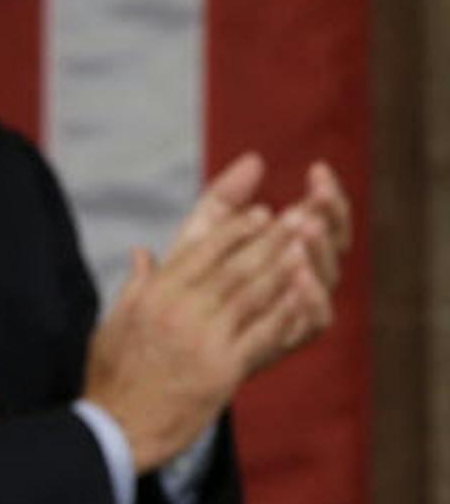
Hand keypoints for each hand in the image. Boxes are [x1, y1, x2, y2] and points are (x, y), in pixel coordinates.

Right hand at [84, 202, 310, 472]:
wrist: (117, 428)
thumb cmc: (112, 377)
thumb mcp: (113, 323)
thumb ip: (135, 285)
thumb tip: (141, 252)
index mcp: (154, 296)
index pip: (203, 251)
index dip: (236, 230)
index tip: (261, 214)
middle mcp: (180, 311)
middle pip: (235, 267)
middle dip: (271, 240)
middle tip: (299, 218)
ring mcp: (204, 340)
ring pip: (254, 295)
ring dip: (286, 269)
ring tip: (309, 248)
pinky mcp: (223, 369)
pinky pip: (263, 333)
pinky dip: (287, 313)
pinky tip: (305, 297)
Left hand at [168, 155, 350, 373]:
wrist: (171, 344)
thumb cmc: (190, 283)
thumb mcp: (202, 236)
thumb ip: (224, 200)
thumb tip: (252, 158)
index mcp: (290, 249)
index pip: (320, 215)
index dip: (324, 194)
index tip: (318, 170)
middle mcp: (304, 277)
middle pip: (332, 243)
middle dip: (329, 217)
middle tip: (319, 196)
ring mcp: (301, 308)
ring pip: (327, 278)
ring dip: (320, 252)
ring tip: (308, 229)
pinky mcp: (292, 338)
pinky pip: (315, 319)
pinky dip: (312, 298)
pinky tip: (302, 277)